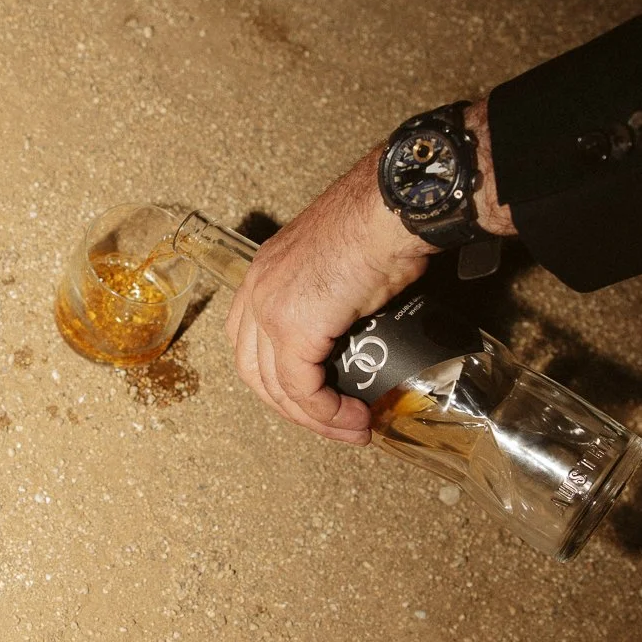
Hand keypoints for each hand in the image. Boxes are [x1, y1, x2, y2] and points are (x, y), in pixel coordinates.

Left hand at [224, 147, 433, 443]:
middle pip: (255, 371)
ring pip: (276, 387)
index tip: (315, 399)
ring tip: (350, 429)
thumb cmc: (380, 225)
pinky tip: (352, 419)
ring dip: (314, 419)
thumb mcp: (345, 267)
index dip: (280, 379)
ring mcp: (270, 310)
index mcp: (266, 273)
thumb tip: (359, 330)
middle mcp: (258, 289)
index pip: (252, 342)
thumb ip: (337, 302)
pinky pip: (301, 389)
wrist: (389, 211)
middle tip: (333, 425)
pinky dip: (326, 413)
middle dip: (293, 408)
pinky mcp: (293, 329)